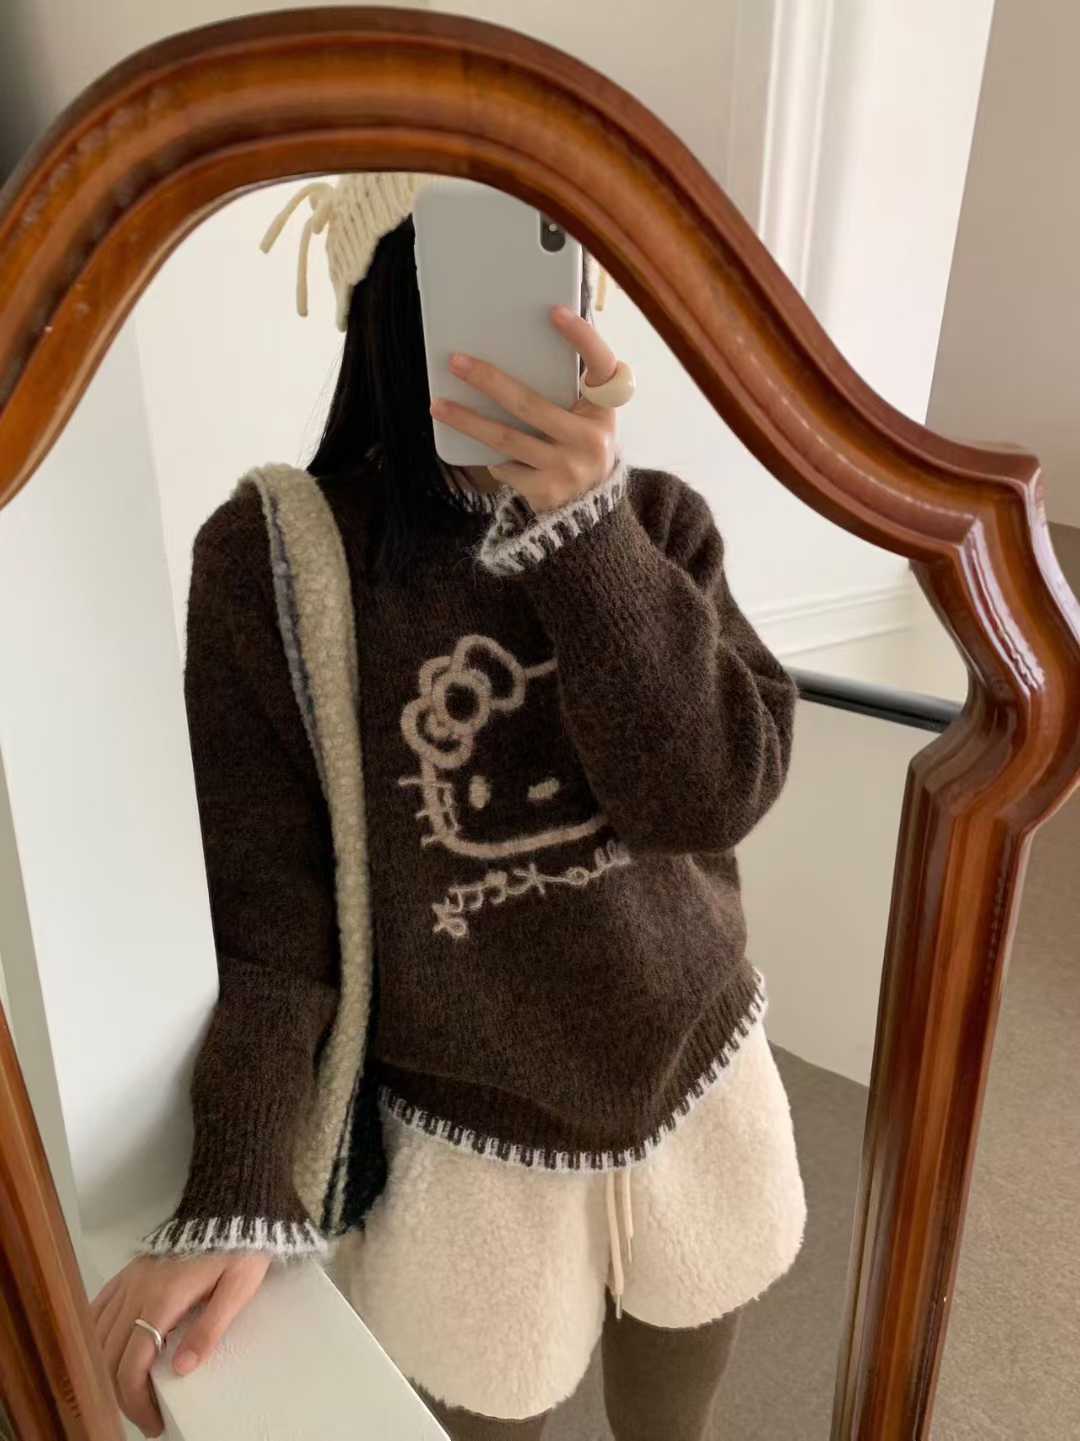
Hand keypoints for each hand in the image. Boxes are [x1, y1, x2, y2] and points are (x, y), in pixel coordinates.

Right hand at [90, 1251, 271, 1436]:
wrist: (232, 1205)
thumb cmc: (241, 1249)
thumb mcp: (237, 1290)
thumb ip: (209, 1329)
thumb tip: (182, 1370)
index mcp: (163, 1300)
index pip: (133, 1364)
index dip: (136, 1400)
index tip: (153, 1422)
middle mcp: (138, 1291)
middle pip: (111, 1355)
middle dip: (122, 1393)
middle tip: (145, 1415)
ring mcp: (131, 1279)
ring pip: (100, 1334)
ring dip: (107, 1368)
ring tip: (128, 1390)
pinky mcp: (131, 1269)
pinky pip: (100, 1305)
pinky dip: (95, 1333)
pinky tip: (103, 1350)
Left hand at [430, 305, 619, 512]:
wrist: (588, 508)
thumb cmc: (579, 445)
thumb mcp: (586, 416)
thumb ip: (566, 389)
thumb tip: (525, 340)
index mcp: (604, 409)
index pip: (600, 364)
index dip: (582, 338)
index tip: (555, 312)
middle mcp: (592, 439)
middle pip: (530, 404)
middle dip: (488, 381)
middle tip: (455, 361)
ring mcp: (568, 468)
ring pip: (506, 438)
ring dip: (467, 421)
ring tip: (437, 405)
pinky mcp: (546, 491)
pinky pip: (505, 466)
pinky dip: (492, 457)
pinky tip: (478, 448)